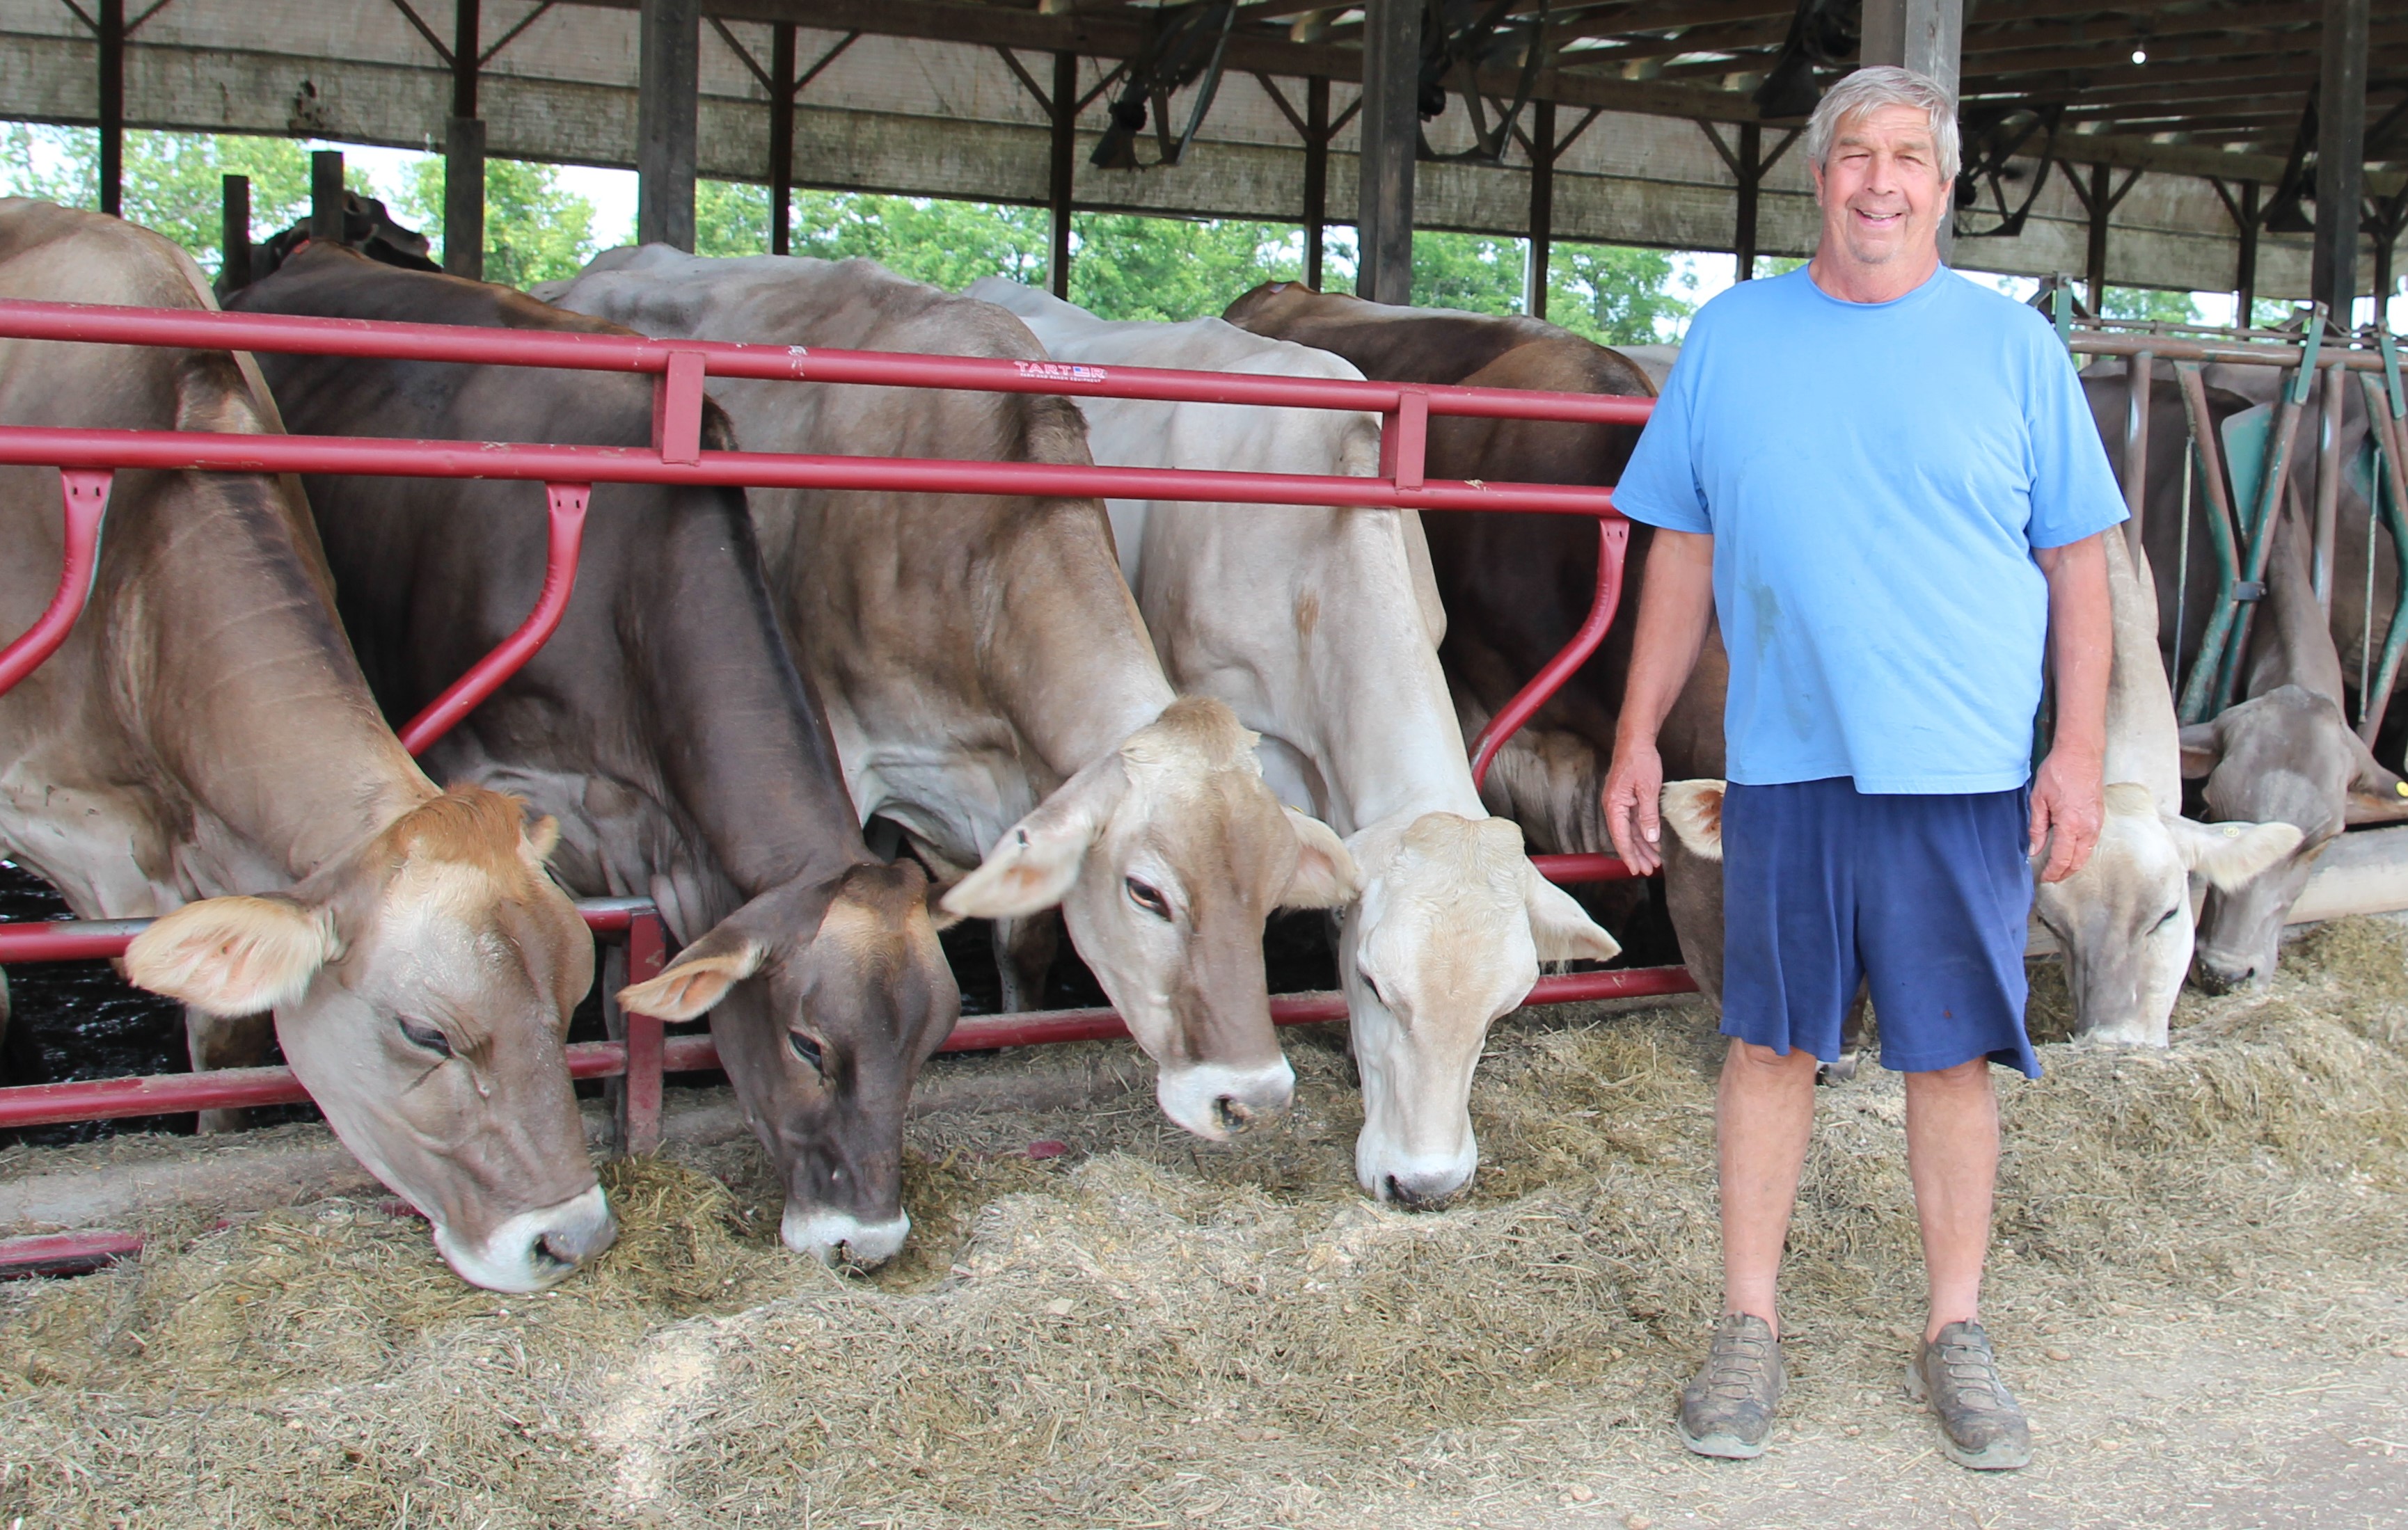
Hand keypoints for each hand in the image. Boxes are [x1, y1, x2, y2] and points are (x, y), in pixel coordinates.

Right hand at [1603, 736, 1666, 874]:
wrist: (1636, 740)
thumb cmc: (1640, 760)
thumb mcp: (1648, 789)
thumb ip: (1649, 816)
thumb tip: (1651, 838)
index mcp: (1614, 805)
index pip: (1621, 838)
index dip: (1629, 855)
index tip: (1637, 870)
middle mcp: (1613, 806)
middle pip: (1625, 837)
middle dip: (1638, 854)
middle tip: (1650, 869)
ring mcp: (1619, 803)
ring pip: (1631, 831)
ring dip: (1642, 846)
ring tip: (1654, 860)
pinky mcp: (1627, 799)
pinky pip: (1634, 821)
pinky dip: (1643, 832)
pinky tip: (1652, 842)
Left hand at [2028, 745, 2104, 882]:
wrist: (2081, 754)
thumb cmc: (2058, 772)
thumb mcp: (2038, 800)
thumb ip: (2036, 828)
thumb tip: (2034, 850)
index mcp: (2070, 824)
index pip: (2062, 859)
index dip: (2053, 872)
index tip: (2044, 878)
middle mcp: (2088, 827)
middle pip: (2077, 862)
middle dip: (2064, 873)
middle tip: (2050, 878)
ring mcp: (2097, 823)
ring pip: (2086, 854)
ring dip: (2073, 864)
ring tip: (2058, 868)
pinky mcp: (2100, 817)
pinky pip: (2091, 842)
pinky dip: (2081, 852)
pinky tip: (2070, 851)